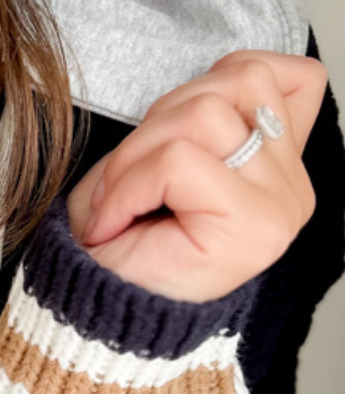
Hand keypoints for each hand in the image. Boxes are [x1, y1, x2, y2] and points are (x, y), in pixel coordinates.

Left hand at [65, 50, 326, 301]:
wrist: (101, 318)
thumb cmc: (124, 243)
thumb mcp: (161, 155)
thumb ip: (203, 110)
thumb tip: (218, 76)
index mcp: (281, 167)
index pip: (291, 75)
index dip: (220, 78)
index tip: (172, 136)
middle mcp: (293, 186)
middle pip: (238, 80)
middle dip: (157, 117)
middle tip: (123, 180)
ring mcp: (280, 204)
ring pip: (205, 113)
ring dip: (137, 151)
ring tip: (118, 199)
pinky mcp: (252, 223)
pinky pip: (179, 158)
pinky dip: (129, 182)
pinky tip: (116, 218)